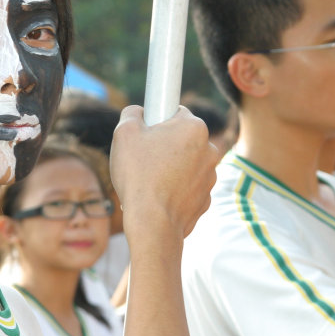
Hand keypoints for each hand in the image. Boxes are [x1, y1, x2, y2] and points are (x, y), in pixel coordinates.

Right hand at [110, 105, 217, 243]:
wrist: (152, 223)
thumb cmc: (139, 175)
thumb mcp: (124, 133)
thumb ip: (131, 113)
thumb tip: (138, 112)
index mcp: (194, 127)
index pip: (175, 112)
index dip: (157, 120)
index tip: (146, 132)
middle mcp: (210, 149)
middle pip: (181, 138)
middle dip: (164, 145)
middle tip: (143, 158)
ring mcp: (211, 176)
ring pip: (185, 163)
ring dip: (170, 167)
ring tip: (149, 180)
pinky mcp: (206, 198)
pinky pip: (187, 186)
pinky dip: (175, 188)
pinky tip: (158, 196)